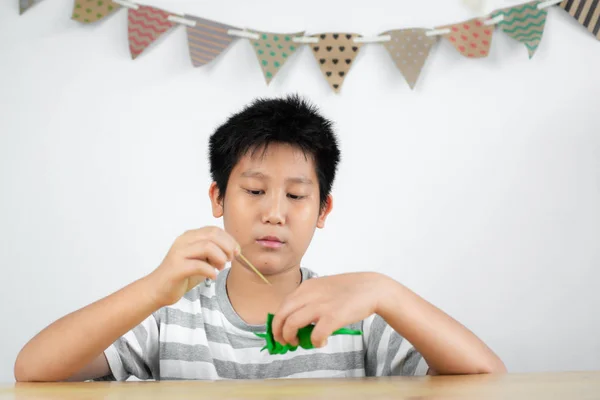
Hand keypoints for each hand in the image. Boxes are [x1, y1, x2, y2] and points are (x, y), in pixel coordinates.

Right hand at [146, 227, 238, 307]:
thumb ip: (214, 253)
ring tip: (220, 268)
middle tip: (230, 260)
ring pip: (207, 246)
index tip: (237, 252)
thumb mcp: (202, 260)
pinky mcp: (176, 267)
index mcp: (190, 236)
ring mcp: (179, 252)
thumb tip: (233, 250)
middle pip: (212, 235)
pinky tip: (212, 276)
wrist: (158, 290)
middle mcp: (184, 241)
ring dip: (220, 258)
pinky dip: (211, 271)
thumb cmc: (182, 275)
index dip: (229, 240)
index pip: (214, 230)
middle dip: (227, 247)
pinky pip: (199, 265)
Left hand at [271, 272, 389, 347]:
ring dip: (290, 338)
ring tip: (298, 343)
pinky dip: (314, 342)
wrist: (372, 288)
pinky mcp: (333, 317)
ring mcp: (321, 305)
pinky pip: (315, 335)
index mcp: (307, 286)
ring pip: (291, 324)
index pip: (282, 305)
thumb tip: (296, 320)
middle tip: (284, 341)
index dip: (278, 322)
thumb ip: (309, 300)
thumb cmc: (349, 291)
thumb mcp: (323, 288)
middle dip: (278, 332)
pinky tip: (321, 343)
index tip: (280, 332)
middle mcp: (310, 294)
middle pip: (281, 315)